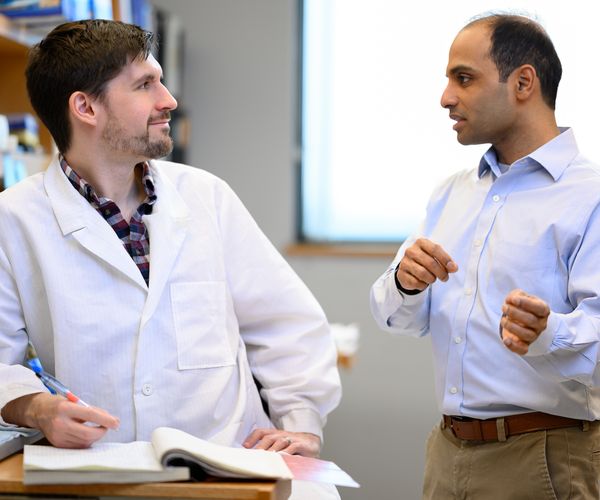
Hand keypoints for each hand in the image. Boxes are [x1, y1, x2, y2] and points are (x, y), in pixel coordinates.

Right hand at [1, 392, 119, 447]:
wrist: (39, 412)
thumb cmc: (60, 404)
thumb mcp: (75, 401)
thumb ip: (91, 410)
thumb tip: (110, 419)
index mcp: (65, 408)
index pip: (90, 415)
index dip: (105, 420)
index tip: (116, 423)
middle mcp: (60, 423)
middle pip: (88, 433)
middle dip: (102, 431)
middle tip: (109, 426)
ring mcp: (57, 436)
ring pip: (84, 442)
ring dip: (95, 436)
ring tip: (96, 428)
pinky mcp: (58, 444)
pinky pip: (78, 446)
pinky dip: (87, 441)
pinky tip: (87, 434)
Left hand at [243, 428, 320, 457]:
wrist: (311, 442)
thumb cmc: (292, 445)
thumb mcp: (279, 446)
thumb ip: (268, 449)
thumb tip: (252, 456)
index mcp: (274, 434)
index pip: (261, 432)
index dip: (252, 437)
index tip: (245, 446)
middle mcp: (281, 435)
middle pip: (268, 437)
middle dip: (260, 446)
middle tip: (254, 455)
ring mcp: (291, 439)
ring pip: (279, 442)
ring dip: (272, 450)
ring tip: (266, 458)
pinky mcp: (300, 444)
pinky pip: (292, 448)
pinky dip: (286, 453)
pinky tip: (281, 458)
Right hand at [396, 238, 457, 291]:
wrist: (409, 269)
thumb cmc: (426, 260)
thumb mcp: (436, 257)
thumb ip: (446, 262)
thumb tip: (454, 268)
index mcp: (421, 242)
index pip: (435, 249)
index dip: (445, 259)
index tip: (453, 268)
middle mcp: (411, 251)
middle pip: (430, 263)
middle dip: (441, 272)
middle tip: (445, 278)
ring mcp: (404, 262)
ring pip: (422, 273)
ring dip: (432, 279)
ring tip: (433, 279)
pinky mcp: (401, 274)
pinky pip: (415, 282)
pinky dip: (423, 285)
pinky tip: (423, 282)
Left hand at [500, 289, 549, 354]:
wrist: (522, 320)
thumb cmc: (521, 306)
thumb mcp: (520, 296)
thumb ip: (516, 295)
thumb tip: (511, 300)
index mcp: (543, 311)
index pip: (539, 308)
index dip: (526, 303)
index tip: (513, 300)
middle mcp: (541, 324)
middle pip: (531, 321)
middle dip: (515, 313)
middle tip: (504, 307)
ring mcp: (534, 336)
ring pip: (527, 334)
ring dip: (512, 326)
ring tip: (503, 320)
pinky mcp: (525, 345)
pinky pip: (523, 350)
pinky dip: (514, 346)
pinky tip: (506, 340)